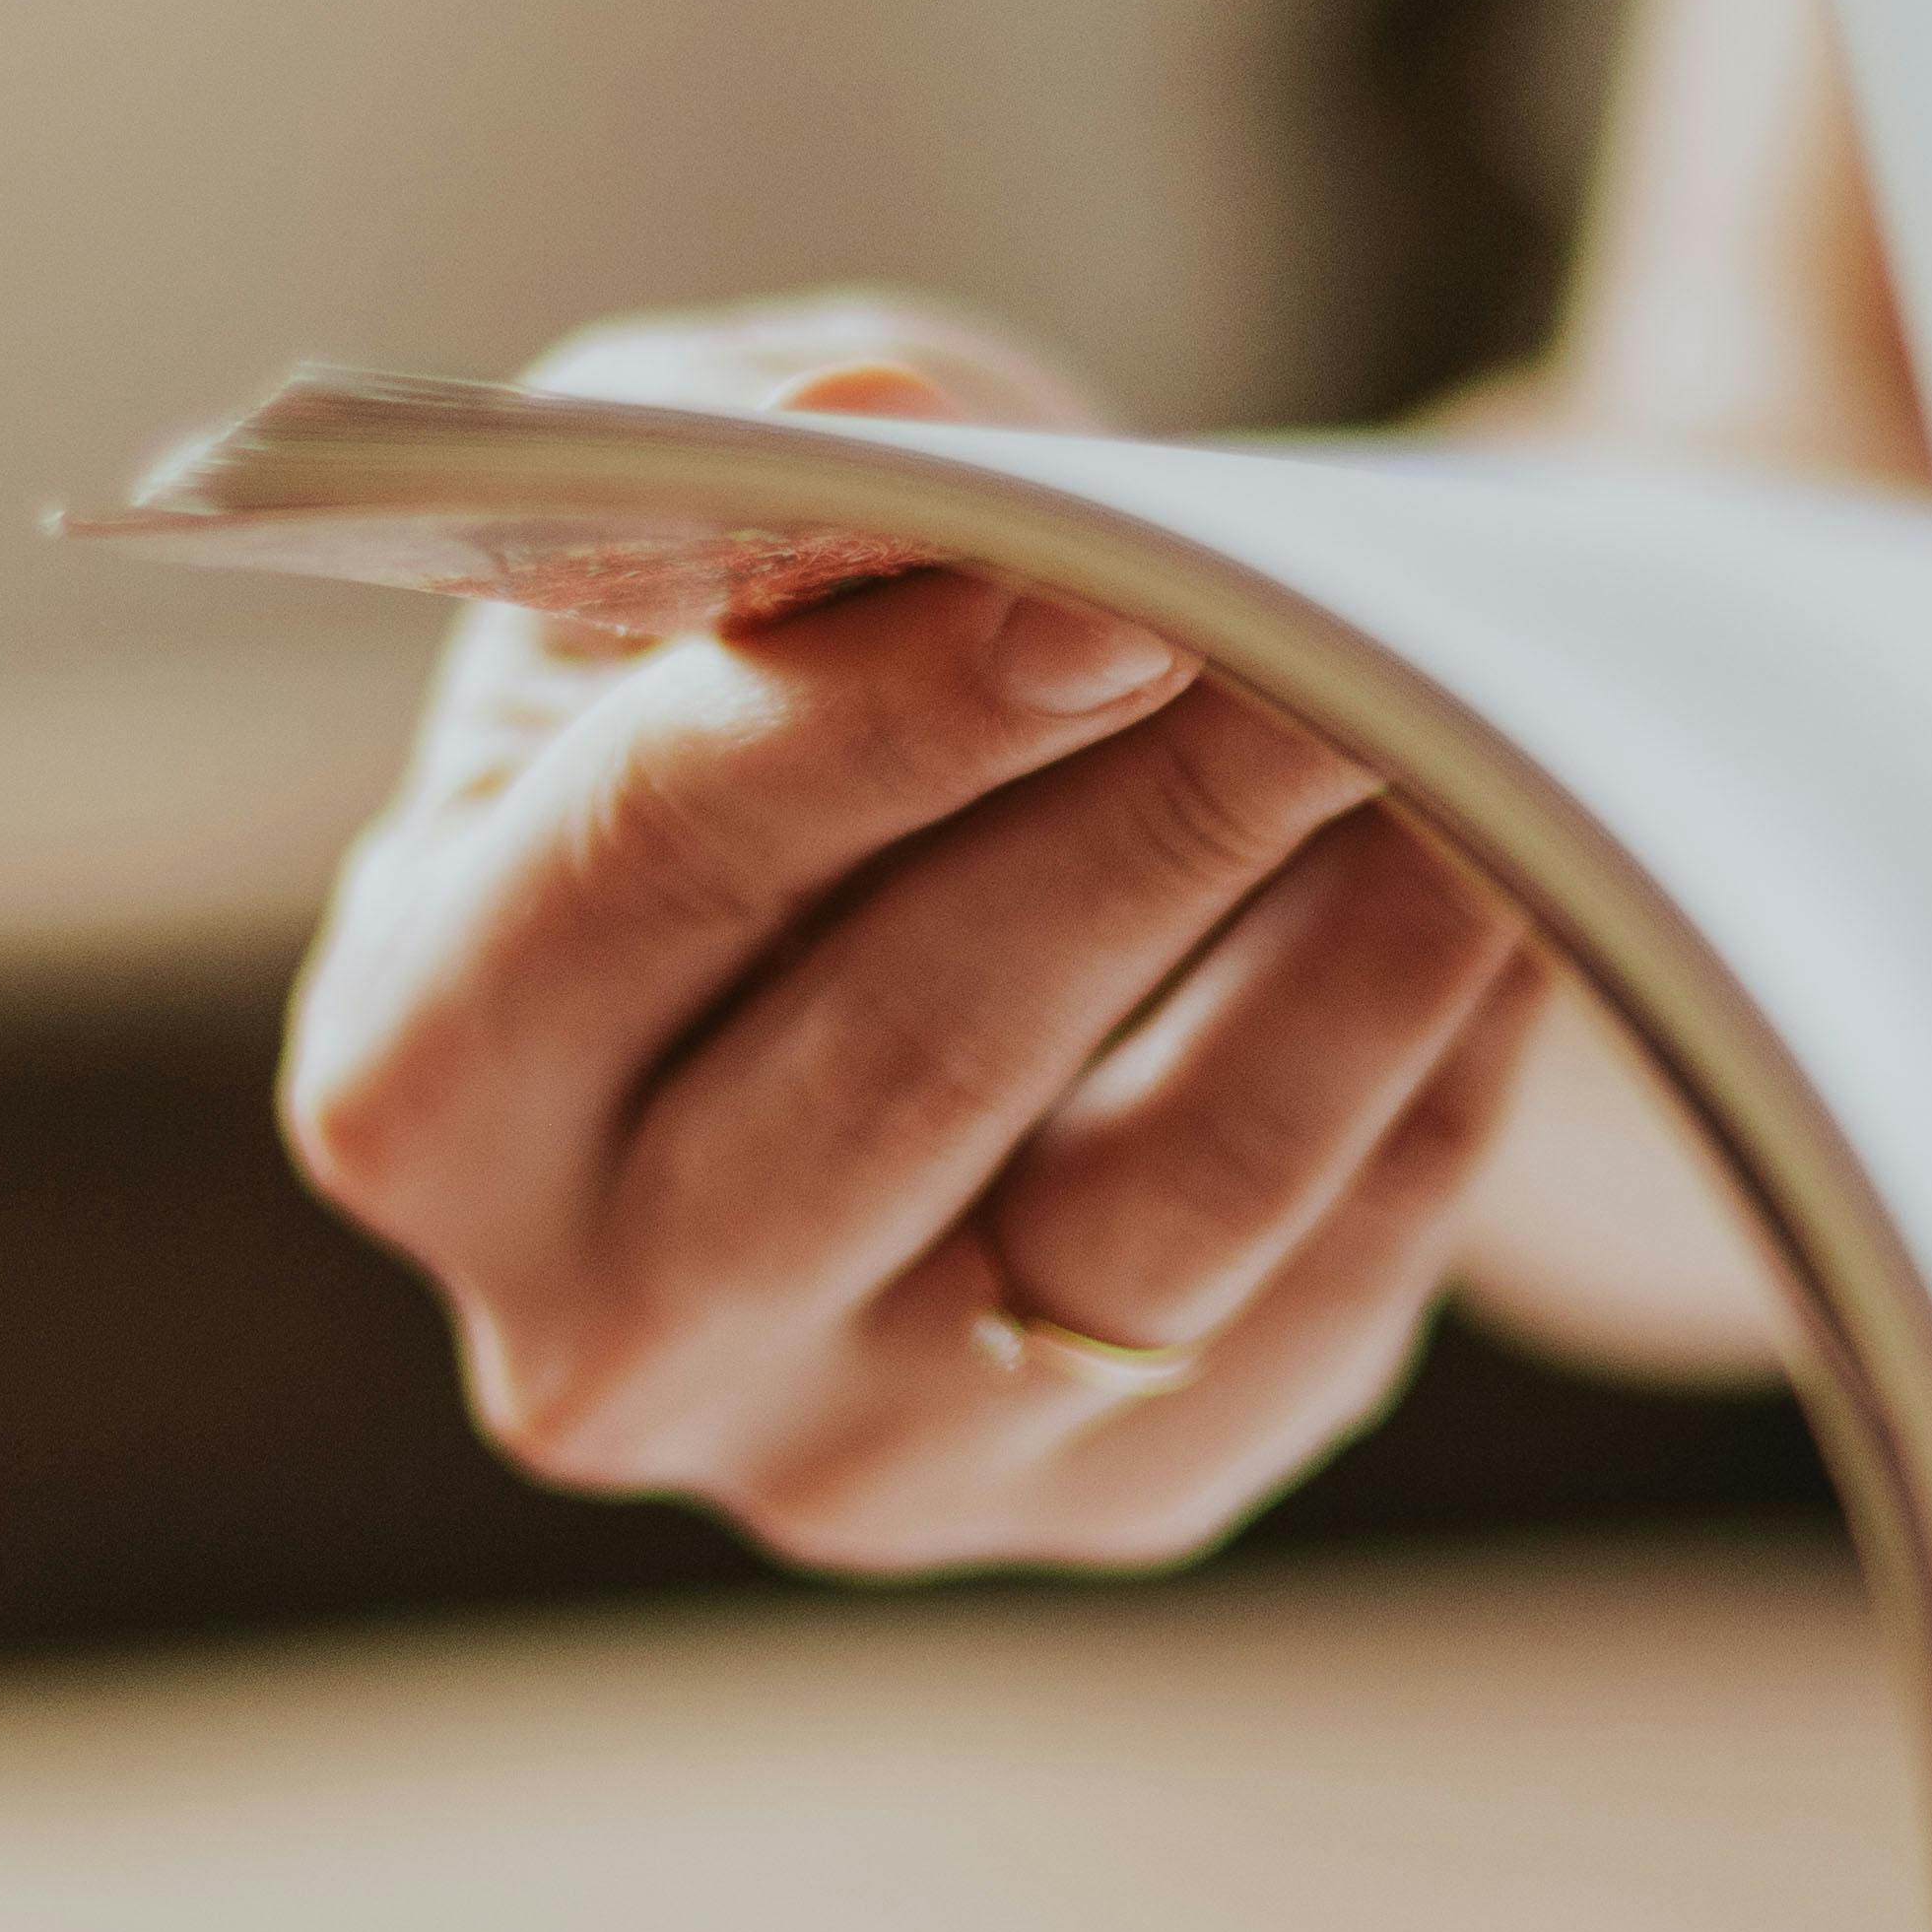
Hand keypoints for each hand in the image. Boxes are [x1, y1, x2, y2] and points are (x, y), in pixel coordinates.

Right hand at [280, 296, 1543, 1571]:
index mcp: (418, 1079)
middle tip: (1341, 641)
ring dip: (1350, 952)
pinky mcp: (1105, 1506)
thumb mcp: (715, 515)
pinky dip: (1434, 1075)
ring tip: (1473, 740)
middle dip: (1147, 826)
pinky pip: (1321, 1295)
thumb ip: (756, 464)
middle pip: (903, 1067)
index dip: (881, 716)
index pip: (637, 877)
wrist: (962, 900)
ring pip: (1155, 1214)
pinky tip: (1513, 890)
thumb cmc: (797, 676)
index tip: (1108, 580)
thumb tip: (872, 426)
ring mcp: (858, 1463)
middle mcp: (603, 1330)